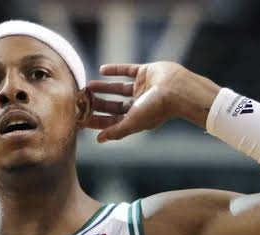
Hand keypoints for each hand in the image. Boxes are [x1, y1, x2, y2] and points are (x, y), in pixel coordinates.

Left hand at [86, 62, 219, 142]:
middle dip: (98, 104)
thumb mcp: (133, 122)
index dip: (97, 121)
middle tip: (82, 101)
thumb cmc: (157, 109)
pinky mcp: (146, 72)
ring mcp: (142, 88)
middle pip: (114, 106)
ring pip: (118, 89)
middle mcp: (139, 105)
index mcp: (137, 119)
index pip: (112, 121)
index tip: (82, 119)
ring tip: (88, 86)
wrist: (177, 89)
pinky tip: (102, 70)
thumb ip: (116, 131)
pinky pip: (128, 70)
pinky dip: (115, 70)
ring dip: (103, 88)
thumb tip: (99, 140)